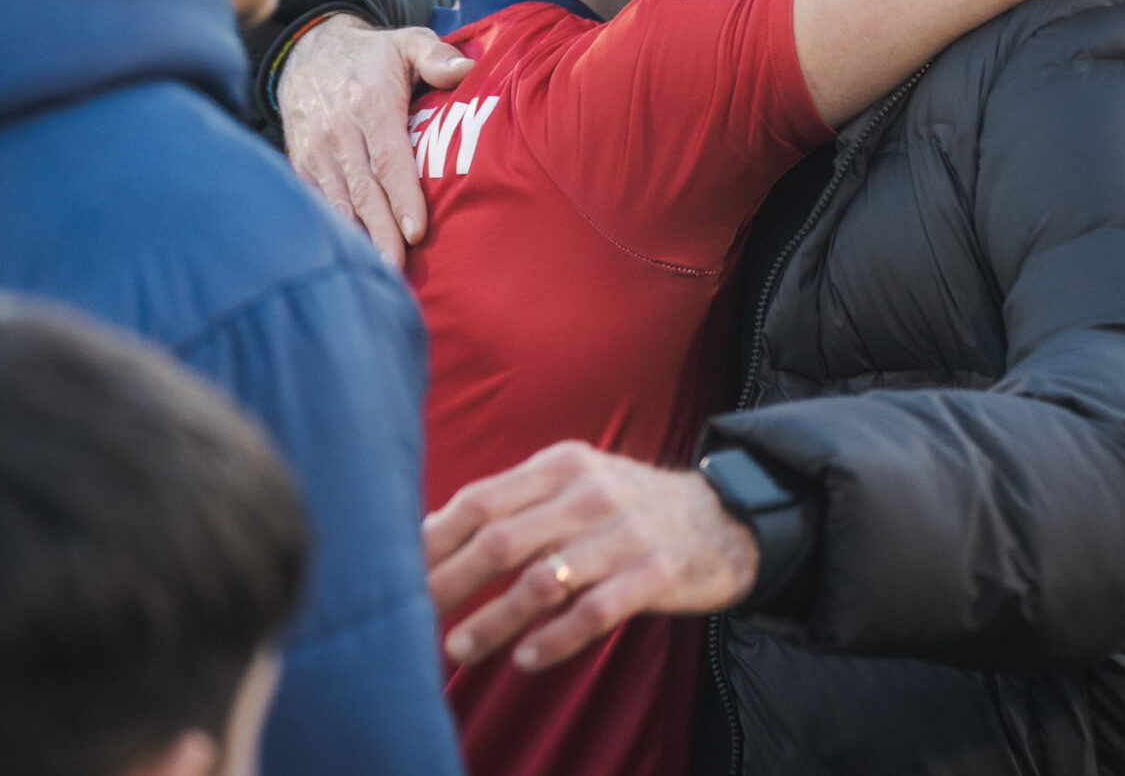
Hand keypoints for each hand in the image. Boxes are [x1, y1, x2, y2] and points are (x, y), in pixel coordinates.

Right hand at [276, 16, 471, 268]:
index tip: (416, 231)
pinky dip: (334, 228)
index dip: (401, 196)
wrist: (307, 51)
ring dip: (358, 238)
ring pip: (339, 202)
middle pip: (363, 191)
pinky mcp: (301, 163)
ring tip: (379, 274)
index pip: (388, 158)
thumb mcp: (407, 42)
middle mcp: (338, 130)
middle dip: (381, 233)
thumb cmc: (371, 55)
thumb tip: (470, 70)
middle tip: (398, 271)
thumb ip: (437, 56)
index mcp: (370, 102)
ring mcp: (316, 150)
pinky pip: (318, 201)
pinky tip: (352, 255)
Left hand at [424, 443, 758, 671]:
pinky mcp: (656, 575)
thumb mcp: (577, 484)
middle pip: (501, 541)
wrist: (726, 518)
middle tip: (413, 614)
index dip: (435, 538)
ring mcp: (625, 535)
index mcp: (563, 464)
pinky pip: (593, 613)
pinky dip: (553, 640)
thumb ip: (516, 501)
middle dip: (449, 582)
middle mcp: (590, 494)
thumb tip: (432, 529)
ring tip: (459, 649)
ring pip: (541, 582)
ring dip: (493, 621)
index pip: (482, 499)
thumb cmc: (630, 508)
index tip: (398, 567)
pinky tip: (526, 659)